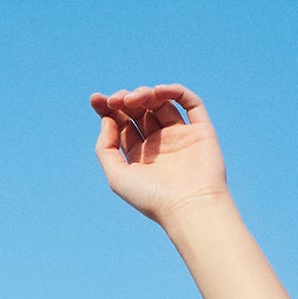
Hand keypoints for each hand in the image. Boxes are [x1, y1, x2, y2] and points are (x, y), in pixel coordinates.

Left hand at [89, 85, 229, 219]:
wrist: (189, 207)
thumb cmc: (153, 198)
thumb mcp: (117, 176)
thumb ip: (106, 148)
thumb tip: (107, 119)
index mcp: (139, 155)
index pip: (121, 124)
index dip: (108, 109)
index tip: (96, 99)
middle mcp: (159, 143)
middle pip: (139, 110)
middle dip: (125, 100)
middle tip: (116, 100)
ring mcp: (180, 135)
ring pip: (161, 103)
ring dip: (145, 94)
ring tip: (134, 99)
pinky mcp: (200, 131)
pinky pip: (190, 103)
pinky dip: (174, 91)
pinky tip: (157, 92)